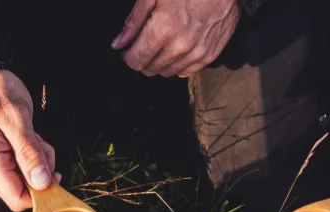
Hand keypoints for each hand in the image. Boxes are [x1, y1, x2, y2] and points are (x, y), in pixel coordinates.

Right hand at [0, 71, 56, 211]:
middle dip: (41, 170)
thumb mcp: (18, 121)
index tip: (54, 174)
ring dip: (39, 158)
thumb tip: (42, 183)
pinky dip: (33, 152)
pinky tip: (30, 135)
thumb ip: (29, 153)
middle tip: (39, 142)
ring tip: (33, 135)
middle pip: (25, 189)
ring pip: (27, 177)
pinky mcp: (1, 157)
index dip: (40, 193)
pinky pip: (23, 165)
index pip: (17, 200)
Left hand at [112, 0, 239, 77]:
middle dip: (144, 58)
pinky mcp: (211, 54)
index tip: (129, 47)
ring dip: (161, 61)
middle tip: (146, 41)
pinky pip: (188, 71)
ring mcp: (197, 52)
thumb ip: (134, 20)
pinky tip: (178, 47)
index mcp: (163, 29)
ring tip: (163, 42)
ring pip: (168, 72)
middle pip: (151, 69)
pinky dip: (179, 63)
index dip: (128, 55)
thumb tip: (118, 44)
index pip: (136, 60)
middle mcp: (180, 46)